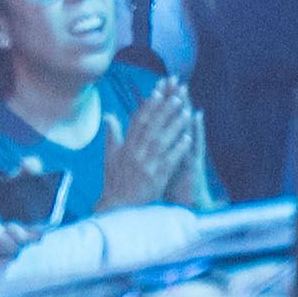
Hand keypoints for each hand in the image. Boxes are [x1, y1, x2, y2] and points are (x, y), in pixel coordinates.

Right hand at [102, 78, 201, 209]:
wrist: (118, 205)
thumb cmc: (115, 180)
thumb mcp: (110, 156)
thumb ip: (112, 135)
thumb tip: (109, 115)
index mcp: (126, 146)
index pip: (138, 121)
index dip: (149, 105)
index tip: (158, 91)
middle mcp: (136, 152)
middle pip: (152, 126)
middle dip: (165, 110)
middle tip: (176, 96)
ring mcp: (147, 164)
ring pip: (162, 139)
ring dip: (174, 124)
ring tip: (185, 110)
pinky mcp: (158, 176)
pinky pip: (170, 159)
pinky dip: (179, 147)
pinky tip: (188, 137)